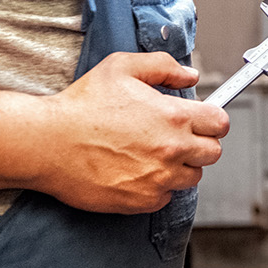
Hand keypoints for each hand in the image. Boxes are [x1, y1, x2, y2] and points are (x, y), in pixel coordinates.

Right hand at [36, 51, 228, 212]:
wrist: (47, 143)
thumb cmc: (81, 105)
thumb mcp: (122, 67)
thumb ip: (163, 66)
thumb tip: (190, 75)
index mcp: (173, 117)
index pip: (220, 124)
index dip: (212, 119)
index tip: (202, 120)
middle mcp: (171, 150)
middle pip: (213, 153)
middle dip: (200, 144)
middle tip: (177, 136)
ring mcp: (157, 179)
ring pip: (191, 178)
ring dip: (180, 167)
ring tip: (153, 154)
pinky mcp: (140, 201)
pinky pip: (165, 197)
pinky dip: (157, 187)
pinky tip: (136, 171)